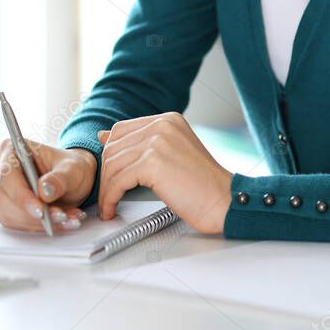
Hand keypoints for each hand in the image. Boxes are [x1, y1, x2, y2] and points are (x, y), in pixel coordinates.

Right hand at [0, 139, 96, 231]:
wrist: (71, 179)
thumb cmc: (69, 167)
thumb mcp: (73, 169)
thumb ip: (60, 178)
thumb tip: (44, 189)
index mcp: (10, 149)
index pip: (7, 175)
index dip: (22, 196)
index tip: (41, 211)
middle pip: (3, 198)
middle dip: (32, 214)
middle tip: (60, 218)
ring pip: (7, 214)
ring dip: (36, 223)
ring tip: (64, 221)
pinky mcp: (2, 207)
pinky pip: (13, 223)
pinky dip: (36, 226)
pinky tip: (57, 224)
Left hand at [96, 112, 233, 234]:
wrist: (225, 201)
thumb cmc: (204, 185)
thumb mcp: (173, 154)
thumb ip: (144, 144)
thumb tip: (104, 137)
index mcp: (168, 120)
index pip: (122, 130)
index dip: (109, 154)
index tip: (107, 173)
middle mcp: (162, 125)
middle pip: (113, 147)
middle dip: (106, 174)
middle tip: (107, 194)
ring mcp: (157, 142)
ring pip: (113, 165)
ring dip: (106, 189)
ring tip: (109, 205)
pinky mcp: (153, 163)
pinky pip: (117, 180)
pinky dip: (110, 198)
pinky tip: (112, 209)